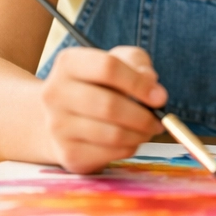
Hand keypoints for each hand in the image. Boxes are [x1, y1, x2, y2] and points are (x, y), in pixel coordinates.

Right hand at [40, 45, 167, 173]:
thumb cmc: (99, 83)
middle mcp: (55, 94)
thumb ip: (139, 65)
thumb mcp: (120, 61)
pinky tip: (131, 139)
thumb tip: (155, 92)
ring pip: (112, 134)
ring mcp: (57, 126)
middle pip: (109, 106)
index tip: (159, 97)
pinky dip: (129, 148)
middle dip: (143, 116)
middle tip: (159, 120)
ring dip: (140, 134)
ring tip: (149, 129)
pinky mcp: (67, 154)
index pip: (108, 68)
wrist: (63, 116)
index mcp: (69, 63)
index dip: (138, 83)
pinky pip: (110, 154)